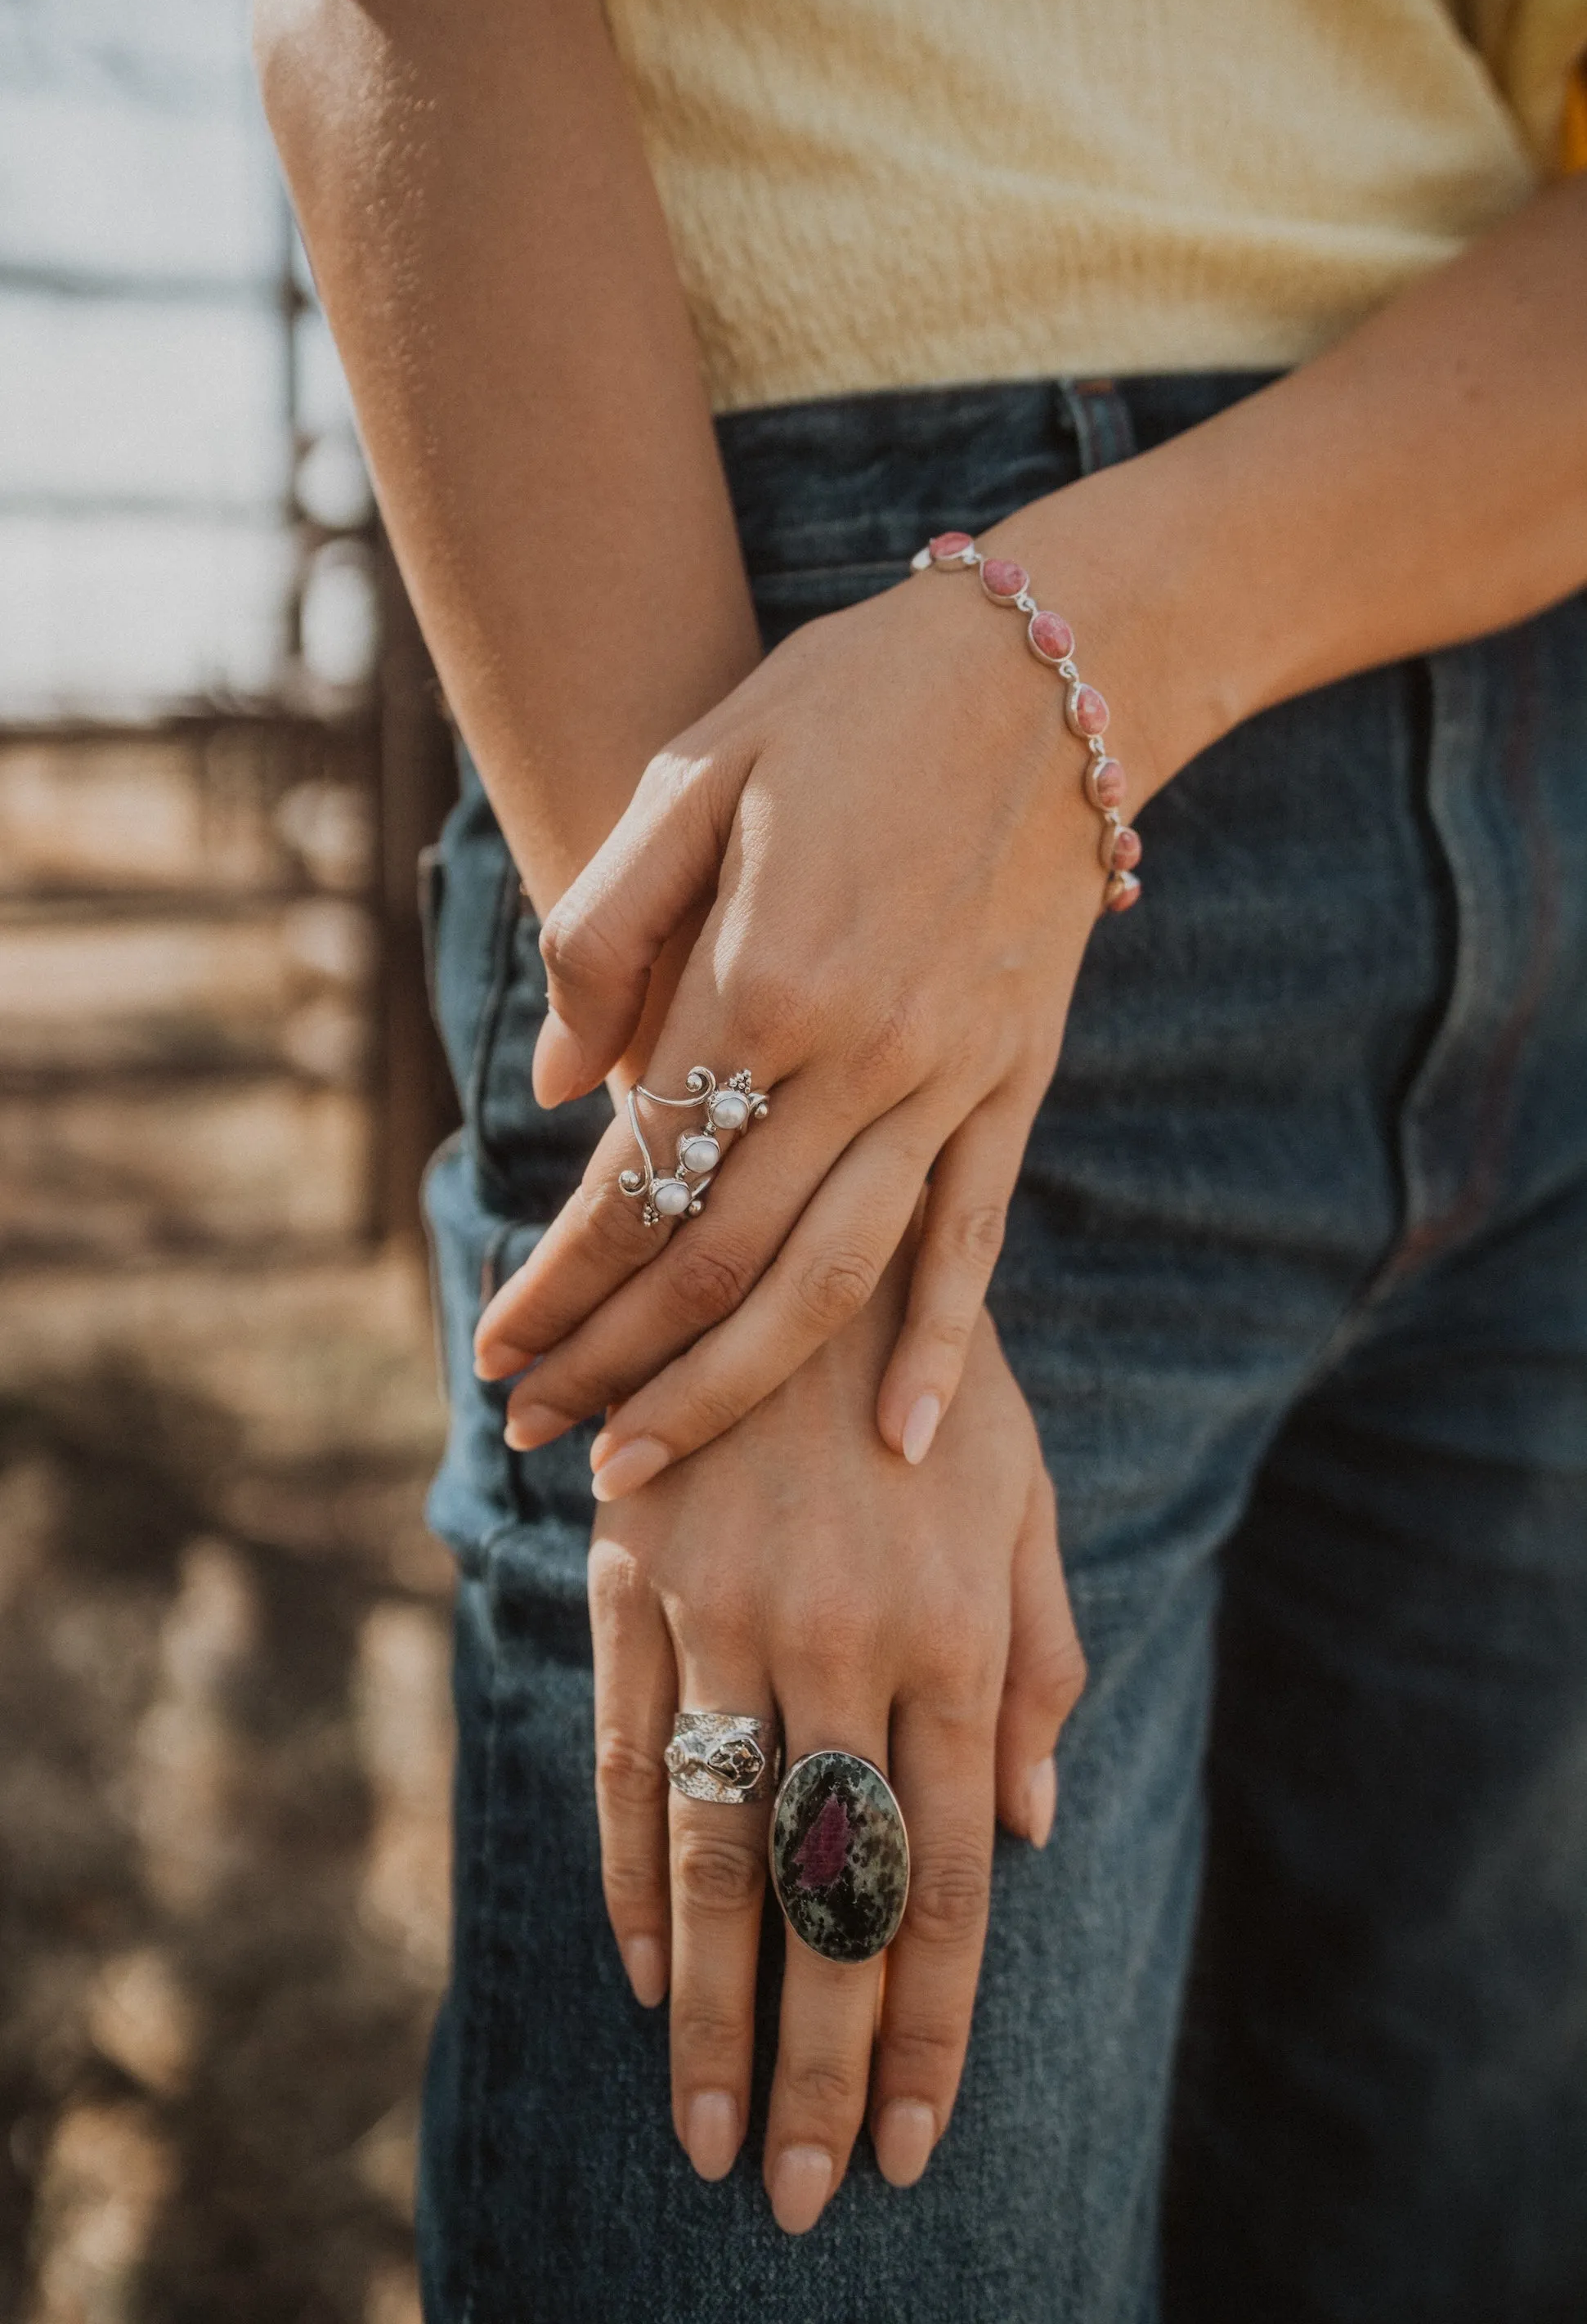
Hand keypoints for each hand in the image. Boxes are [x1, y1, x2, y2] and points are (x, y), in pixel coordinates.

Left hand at [476, 526, 1153, 1489]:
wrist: (1054, 669)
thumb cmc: (844, 705)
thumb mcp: (693, 776)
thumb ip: (607, 932)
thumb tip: (557, 1084)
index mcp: (762, 978)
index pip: (635, 1178)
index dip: (557, 1279)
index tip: (494, 1347)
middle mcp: (861, 1054)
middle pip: (719, 1261)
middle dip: (615, 1363)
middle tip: (536, 1433)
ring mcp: (952, 1077)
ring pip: (833, 1279)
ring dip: (731, 1389)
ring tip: (648, 1464)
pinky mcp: (1015, 1080)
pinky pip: (973, 1237)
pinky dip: (939, 1346)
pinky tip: (901, 1441)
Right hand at [588, 1283, 1084, 2232]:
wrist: (789, 1219)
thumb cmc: (935, 1374)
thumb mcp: (1026, 1496)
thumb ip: (1039, 1659)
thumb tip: (1029, 1831)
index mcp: (957, 1633)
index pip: (945, 1877)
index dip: (929, 2026)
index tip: (911, 2147)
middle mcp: (843, 1642)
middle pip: (825, 1896)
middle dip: (813, 2064)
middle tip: (791, 2198)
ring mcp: (726, 1611)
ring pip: (713, 1853)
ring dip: (705, 2012)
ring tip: (698, 2134)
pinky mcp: (635, 1577)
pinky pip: (626, 1753)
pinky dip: (628, 1874)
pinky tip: (636, 1968)